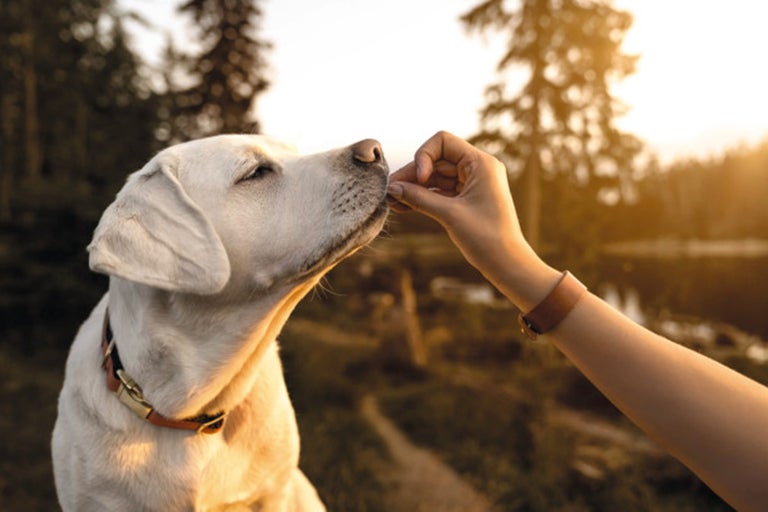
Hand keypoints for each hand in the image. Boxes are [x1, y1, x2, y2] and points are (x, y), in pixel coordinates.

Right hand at [387, 131, 544, 297]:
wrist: (507, 264)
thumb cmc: (486, 238)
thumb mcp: (449, 214)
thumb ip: (419, 198)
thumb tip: (392, 188)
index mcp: (481, 163)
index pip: (443, 142)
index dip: (424, 156)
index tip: (419, 179)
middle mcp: (477, 168)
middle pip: (436, 160)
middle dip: (413, 175)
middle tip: (389, 192)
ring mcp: (472, 183)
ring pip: (435, 177)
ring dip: (414, 188)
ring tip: (392, 202)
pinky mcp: (467, 199)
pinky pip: (440, 191)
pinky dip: (423, 197)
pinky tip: (403, 206)